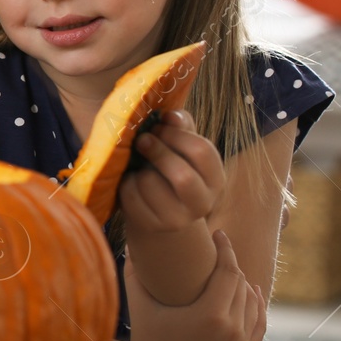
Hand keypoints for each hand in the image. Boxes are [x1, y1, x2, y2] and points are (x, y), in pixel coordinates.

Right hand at [119, 229, 266, 340]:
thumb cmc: (145, 336)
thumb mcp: (139, 302)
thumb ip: (134, 270)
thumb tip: (133, 241)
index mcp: (210, 315)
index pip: (229, 272)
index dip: (226, 249)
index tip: (219, 234)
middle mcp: (231, 331)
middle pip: (241, 285)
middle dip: (232, 264)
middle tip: (220, 250)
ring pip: (252, 303)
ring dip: (244, 284)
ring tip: (231, 270)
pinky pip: (258, 324)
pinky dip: (256, 306)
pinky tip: (251, 293)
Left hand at [120, 109, 225, 236]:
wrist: (157, 207)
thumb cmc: (171, 166)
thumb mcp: (181, 146)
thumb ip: (180, 127)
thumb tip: (170, 115)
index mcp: (215, 179)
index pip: (202, 152)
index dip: (176, 134)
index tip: (158, 126)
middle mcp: (202, 203)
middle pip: (182, 176)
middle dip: (157, 152)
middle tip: (142, 140)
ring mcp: (177, 219)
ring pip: (151, 185)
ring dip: (140, 168)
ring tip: (140, 166)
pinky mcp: (152, 225)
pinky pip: (131, 196)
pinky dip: (126, 183)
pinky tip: (132, 181)